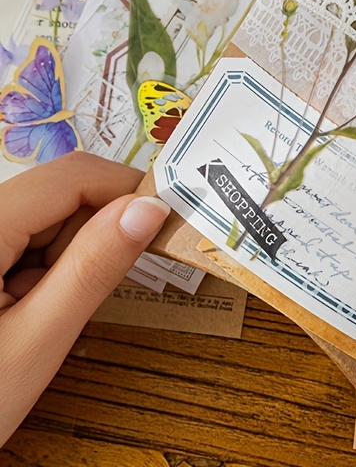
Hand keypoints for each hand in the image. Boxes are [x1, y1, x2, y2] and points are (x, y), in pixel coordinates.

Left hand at [0, 153, 169, 443]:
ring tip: (52, 309)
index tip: (168, 220)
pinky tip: (32, 307)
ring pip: (47, 216)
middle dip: (98, 228)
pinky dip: (49, 267)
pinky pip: (27, 240)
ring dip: (72, 253)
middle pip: (59, 193)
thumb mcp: (37, 339)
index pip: (70, 177)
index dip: (125, 189)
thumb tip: (152, 208)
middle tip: (110, 282)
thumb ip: (93, 268)